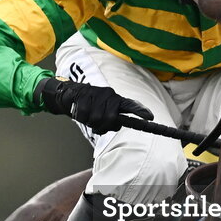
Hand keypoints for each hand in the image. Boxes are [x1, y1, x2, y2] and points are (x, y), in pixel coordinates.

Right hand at [36, 78, 152, 133]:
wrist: (70, 95)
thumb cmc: (90, 107)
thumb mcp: (103, 116)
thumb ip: (112, 122)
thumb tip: (115, 126)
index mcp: (117, 101)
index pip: (131, 106)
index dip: (141, 111)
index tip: (151, 118)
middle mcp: (110, 95)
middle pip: (111, 119)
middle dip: (101, 126)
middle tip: (95, 124)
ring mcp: (98, 93)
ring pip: (96, 118)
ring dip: (89, 122)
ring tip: (87, 115)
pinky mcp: (84, 94)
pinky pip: (84, 115)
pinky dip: (80, 117)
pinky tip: (79, 110)